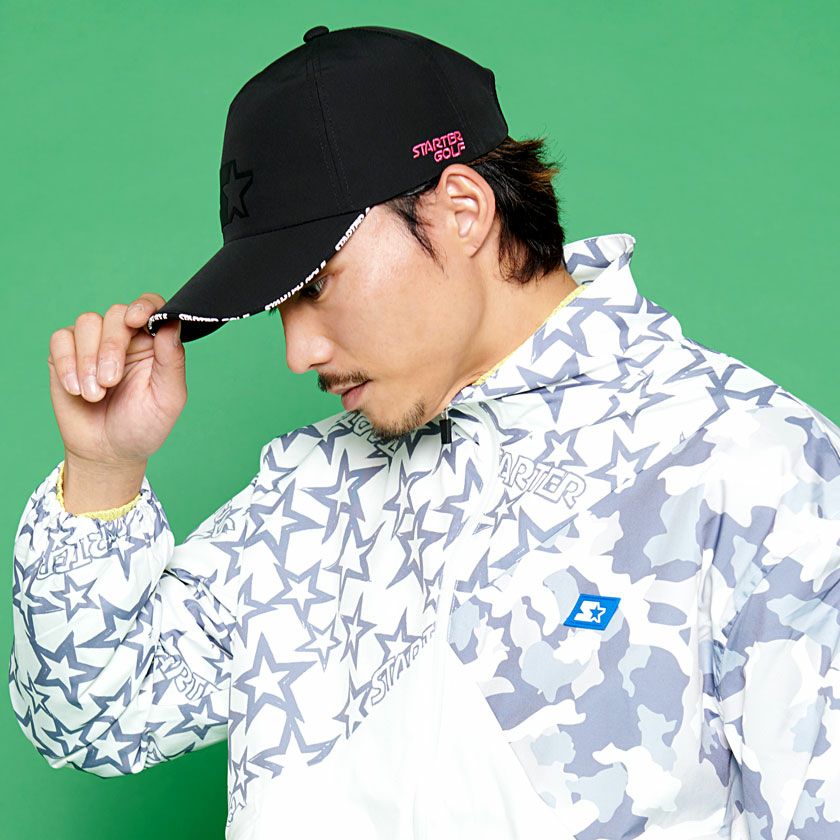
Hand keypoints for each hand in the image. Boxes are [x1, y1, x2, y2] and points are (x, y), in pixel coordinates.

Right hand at [47, 294, 186, 466]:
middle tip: (110, 381)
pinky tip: (76, 389)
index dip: (144, 306)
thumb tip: (170, 324)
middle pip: (116, 313)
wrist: (108, 452)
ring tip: (95, 393)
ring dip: (88, 359)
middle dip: (111, 346)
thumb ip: (172, 361)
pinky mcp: (66, 355)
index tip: (136, 321)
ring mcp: (94, 344)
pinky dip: (67, 363)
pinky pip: (61, 339)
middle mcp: (126, 338)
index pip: (152, 307)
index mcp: (154, 344)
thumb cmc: (143, 426)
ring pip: (87, 322)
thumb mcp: (167, 398)